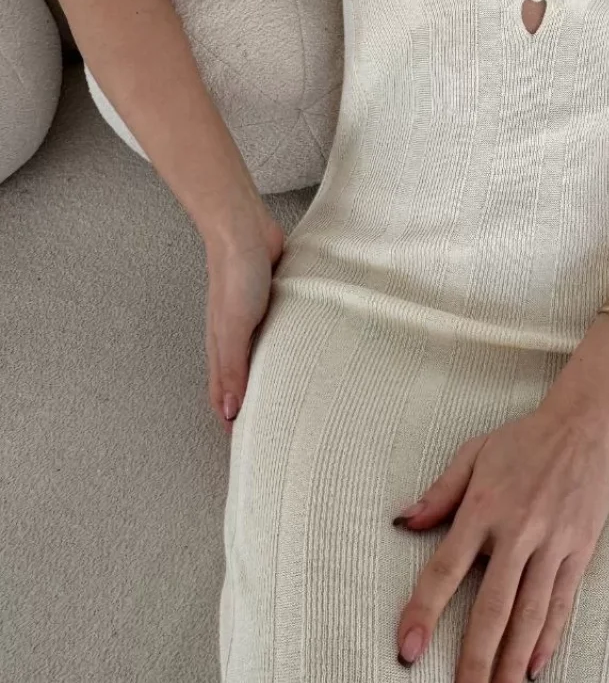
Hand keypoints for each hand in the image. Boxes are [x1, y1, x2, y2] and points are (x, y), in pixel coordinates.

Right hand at [203, 209, 284, 433]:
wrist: (246, 230)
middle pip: (247, 384)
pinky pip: (285, 336)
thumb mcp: (232, 327)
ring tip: (300, 406)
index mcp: (223, 350)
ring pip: (268, 362)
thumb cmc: (235, 275)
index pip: (226, 398)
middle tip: (282, 437)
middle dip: (258, 410)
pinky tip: (310, 359)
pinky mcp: (279, 306)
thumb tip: (229, 412)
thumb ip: (232, 368)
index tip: (251, 452)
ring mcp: (259, 323)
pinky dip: (293, 353)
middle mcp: (240, 340)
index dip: (235, 425)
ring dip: (279, 382)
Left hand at [391, 401, 608, 682]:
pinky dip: (548, 639)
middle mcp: (517, 531)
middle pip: (492, 608)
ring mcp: (552, 544)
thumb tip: (404, 522)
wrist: (586, 424)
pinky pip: (562, 602)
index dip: (424, 611)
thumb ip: (440, 493)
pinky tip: (533, 671)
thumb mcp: (474, 454)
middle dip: (475, 664)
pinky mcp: (579, 550)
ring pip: (530, 615)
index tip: (408, 652)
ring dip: (512, 666)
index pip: (445, 568)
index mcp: (482, 508)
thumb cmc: (523, 440)